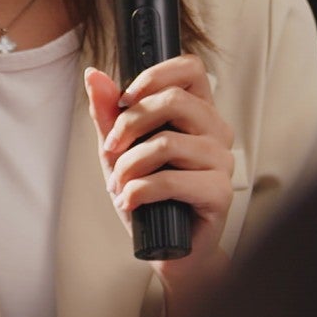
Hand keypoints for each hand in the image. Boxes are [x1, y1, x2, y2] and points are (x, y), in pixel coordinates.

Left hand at [85, 56, 234, 315]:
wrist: (167, 248)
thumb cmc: (150, 197)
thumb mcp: (120, 150)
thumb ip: (108, 114)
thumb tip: (94, 75)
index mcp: (198, 113)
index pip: (189, 69)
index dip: (154, 75)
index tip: (125, 100)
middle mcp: (216, 132)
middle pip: (174, 101)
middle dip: (129, 124)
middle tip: (111, 150)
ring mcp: (222, 162)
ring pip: (167, 143)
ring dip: (130, 165)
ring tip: (120, 184)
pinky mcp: (219, 193)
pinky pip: (171, 180)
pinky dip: (139, 191)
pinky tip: (130, 201)